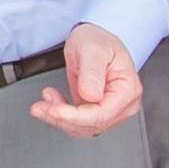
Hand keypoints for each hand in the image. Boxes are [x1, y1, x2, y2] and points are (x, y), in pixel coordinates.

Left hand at [25, 23, 144, 140]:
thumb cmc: (97, 40)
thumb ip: (92, 72)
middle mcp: (122, 104)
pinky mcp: (95, 111)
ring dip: (59, 119)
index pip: (101, 115)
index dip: (75, 117)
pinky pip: (77, 122)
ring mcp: (109, 110)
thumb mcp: (92, 49)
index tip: (54, 110)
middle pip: (91, 125)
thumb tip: (91, 95)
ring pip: (82, 128)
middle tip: (41, 106)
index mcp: (127, 90)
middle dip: (63, 119)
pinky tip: (52, 101)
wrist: (93, 39)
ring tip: (44, 100)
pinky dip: (60, 116)